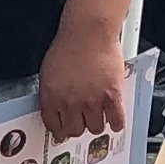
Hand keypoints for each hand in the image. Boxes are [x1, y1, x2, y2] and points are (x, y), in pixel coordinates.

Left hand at [38, 24, 129, 139]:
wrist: (88, 31)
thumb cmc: (68, 45)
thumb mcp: (48, 72)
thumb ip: (51, 93)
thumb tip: (55, 108)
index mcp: (51, 97)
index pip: (53, 126)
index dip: (60, 131)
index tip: (63, 131)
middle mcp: (70, 103)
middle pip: (75, 131)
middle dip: (79, 127)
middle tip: (83, 121)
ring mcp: (92, 101)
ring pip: (96, 128)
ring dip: (97, 124)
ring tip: (99, 115)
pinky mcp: (112, 96)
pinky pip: (116, 120)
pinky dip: (116, 123)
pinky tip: (115, 119)